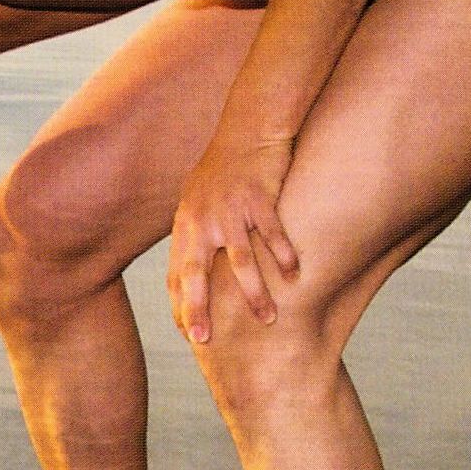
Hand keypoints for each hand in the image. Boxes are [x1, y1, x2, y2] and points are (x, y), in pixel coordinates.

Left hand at [170, 134, 299, 339]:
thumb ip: (195, 235)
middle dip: (199, 308)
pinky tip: (294, 275)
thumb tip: (192, 272)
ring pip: (240, 260)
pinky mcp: (259, 198)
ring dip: (253, 293)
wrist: (247, 128)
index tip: (188, 335)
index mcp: (186, 225)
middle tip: (204, 341)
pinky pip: (272, 234)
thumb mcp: (198, 201)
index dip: (181, 306)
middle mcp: (202, 220)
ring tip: (267, 319)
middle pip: (196, 273)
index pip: (176, 275)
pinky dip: (284, 256)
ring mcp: (230, 210)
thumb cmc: (224, 169)